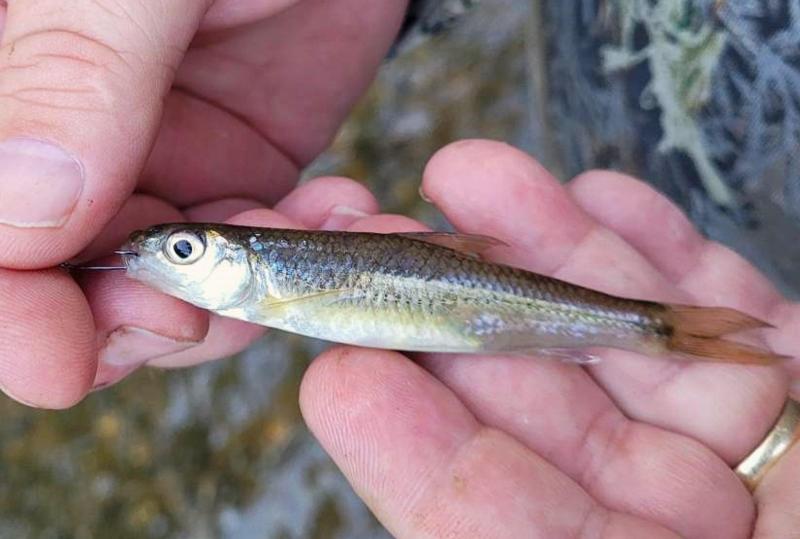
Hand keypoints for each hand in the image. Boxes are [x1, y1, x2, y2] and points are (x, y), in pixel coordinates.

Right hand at [0, 0, 408, 406]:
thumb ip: (73, 70)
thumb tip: (20, 217)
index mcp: (10, 78)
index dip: (10, 313)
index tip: (61, 360)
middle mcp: (67, 136)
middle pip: (66, 283)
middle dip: (127, 326)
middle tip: (193, 319)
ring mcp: (156, 161)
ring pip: (167, 290)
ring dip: (231, 303)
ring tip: (290, 248)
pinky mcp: (243, 170)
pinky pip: (259, 252)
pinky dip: (301, 258)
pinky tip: (338, 212)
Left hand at [298, 140, 799, 537]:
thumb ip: (509, 533)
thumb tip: (365, 415)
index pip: (484, 513)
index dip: (409, 444)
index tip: (338, 367)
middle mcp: (662, 520)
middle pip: (540, 403)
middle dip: (458, 310)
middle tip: (381, 232)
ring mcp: (738, 447)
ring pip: (621, 334)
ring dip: (546, 249)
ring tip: (472, 177)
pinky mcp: (798, 380)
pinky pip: (724, 306)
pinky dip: (665, 251)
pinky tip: (602, 195)